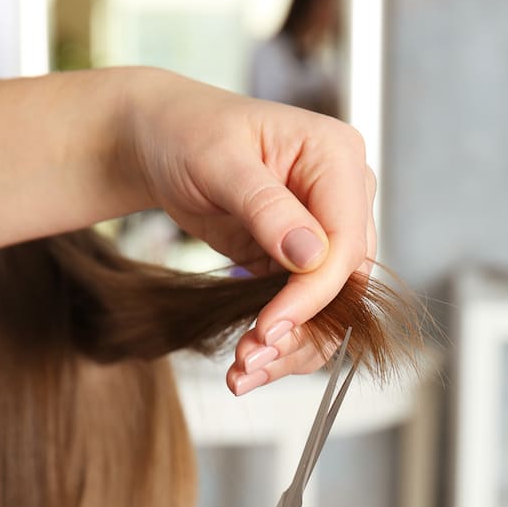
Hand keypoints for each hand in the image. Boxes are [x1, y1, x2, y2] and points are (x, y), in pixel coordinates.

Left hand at [125, 71, 376, 392]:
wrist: (162, 141)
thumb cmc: (187, 133)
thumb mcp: (219, 162)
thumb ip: (267, 207)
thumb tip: (310, 255)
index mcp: (337, 158)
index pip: (345, 243)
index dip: (313, 295)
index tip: (269, 329)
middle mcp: (344, 198)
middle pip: (345, 286)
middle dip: (300, 331)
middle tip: (249, 360)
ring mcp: (326, 234)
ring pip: (330, 311)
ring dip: (290, 351)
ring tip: (241, 373)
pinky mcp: (302, 264)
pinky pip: (303, 314)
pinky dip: (278, 345)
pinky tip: (245, 366)